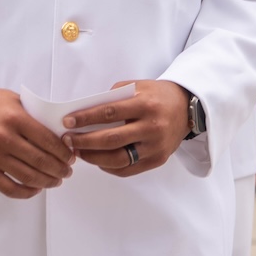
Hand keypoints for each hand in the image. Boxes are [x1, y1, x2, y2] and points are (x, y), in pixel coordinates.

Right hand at [0, 85, 73, 198]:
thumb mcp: (12, 99)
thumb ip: (33, 114)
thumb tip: (58, 133)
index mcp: (15, 117)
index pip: (48, 141)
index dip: (64, 153)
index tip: (71, 157)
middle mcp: (4, 137)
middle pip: (41, 161)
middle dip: (59, 170)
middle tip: (67, 172)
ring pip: (28, 177)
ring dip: (47, 182)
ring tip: (55, 181)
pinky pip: (8, 188)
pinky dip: (26, 192)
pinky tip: (35, 189)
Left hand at [62, 80, 190, 178]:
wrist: (187, 108)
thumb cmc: (158, 96)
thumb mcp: (138, 86)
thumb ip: (114, 97)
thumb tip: (87, 112)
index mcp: (145, 104)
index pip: (109, 113)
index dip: (85, 118)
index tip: (68, 122)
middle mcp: (152, 127)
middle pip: (111, 139)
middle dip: (85, 141)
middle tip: (68, 140)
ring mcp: (155, 146)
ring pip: (118, 159)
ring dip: (94, 158)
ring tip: (79, 152)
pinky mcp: (157, 160)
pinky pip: (128, 169)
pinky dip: (109, 167)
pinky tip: (97, 160)